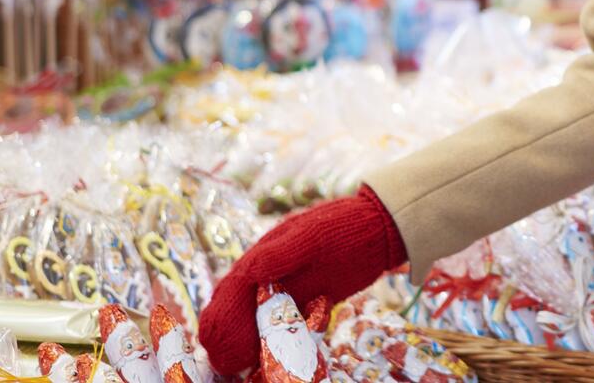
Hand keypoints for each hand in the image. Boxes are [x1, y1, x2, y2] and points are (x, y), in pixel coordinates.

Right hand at [198, 185, 404, 374]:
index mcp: (265, 255)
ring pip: (262, 320)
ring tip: (242, 367)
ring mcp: (291, 288)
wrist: (380, 228)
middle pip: (242, 308)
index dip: (221, 315)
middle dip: (230, 335)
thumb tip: (248, 270)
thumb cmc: (343, 226)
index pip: (232, 288)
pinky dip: (279, 341)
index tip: (213, 341)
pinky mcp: (311, 300)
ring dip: (251, 342)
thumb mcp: (311, 236)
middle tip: (226, 364)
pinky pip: (288, 325)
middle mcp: (272, 274)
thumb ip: (281, 253)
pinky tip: (273, 358)